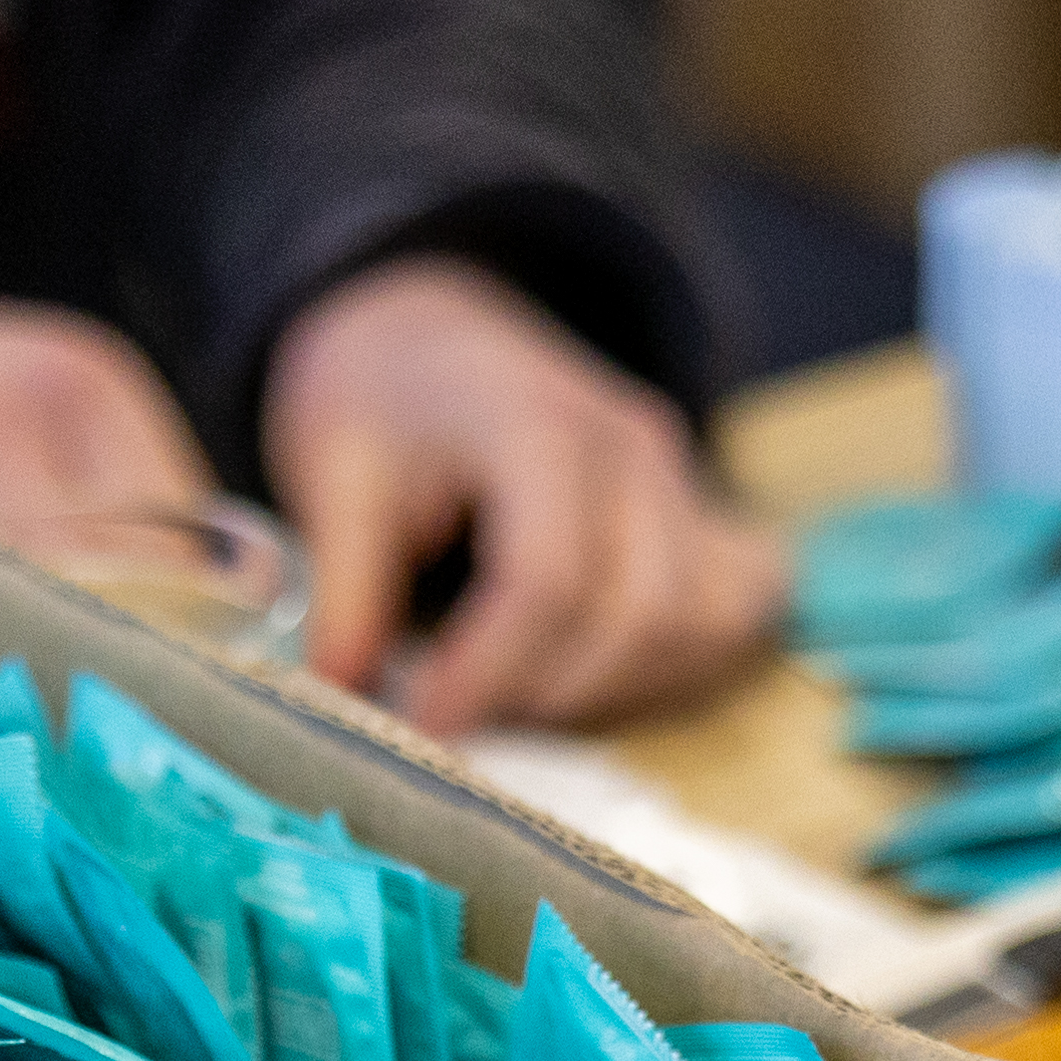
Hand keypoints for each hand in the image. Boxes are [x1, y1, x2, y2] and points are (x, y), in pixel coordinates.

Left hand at [266, 257, 782, 731]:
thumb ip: (345, 589)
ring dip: (606, 690)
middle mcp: (630, 443)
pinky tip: (584, 675)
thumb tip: (342, 696)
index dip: (490, 671)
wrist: (431, 337)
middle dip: (544, 694)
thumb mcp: (331, 474)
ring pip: (689, 626)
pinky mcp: (701, 514)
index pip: (548, 575)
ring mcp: (679, 478)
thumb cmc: (381, 403)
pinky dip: (667, 666)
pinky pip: (729, 611)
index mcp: (533, 418)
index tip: (426, 723)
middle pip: (635, 613)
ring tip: (514, 695)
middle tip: (460, 713)